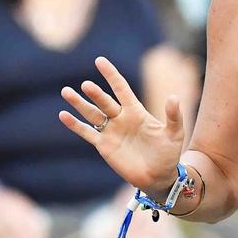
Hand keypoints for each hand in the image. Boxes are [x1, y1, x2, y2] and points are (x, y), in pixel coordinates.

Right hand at [60, 56, 186, 196]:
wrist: (159, 176)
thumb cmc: (168, 153)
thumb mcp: (175, 133)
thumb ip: (173, 116)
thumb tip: (173, 97)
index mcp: (136, 111)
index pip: (121, 89)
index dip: (111, 75)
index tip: (100, 61)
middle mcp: (121, 118)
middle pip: (105, 101)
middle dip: (95, 93)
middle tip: (86, 85)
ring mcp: (111, 131)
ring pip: (92, 114)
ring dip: (80, 104)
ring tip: (66, 92)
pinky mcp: (104, 146)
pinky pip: (87, 133)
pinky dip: (75, 125)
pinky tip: (63, 115)